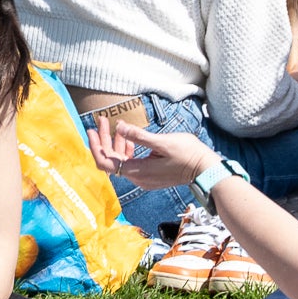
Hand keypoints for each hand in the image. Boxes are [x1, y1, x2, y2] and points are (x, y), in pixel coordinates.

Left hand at [88, 118, 219, 190]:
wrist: (206, 170)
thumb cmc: (188, 154)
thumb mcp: (163, 142)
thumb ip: (139, 136)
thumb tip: (120, 127)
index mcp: (138, 171)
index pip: (106, 163)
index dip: (95, 147)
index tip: (91, 130)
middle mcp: (138, 178)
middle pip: (112, 160)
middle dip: (104, 140)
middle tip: (101, 120)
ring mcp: (145, 178)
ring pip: (122, 160)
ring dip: (115, 142)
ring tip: (111, 124)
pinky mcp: (151, 175)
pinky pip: (132, 162)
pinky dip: (126, 149)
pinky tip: (128, 137)